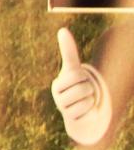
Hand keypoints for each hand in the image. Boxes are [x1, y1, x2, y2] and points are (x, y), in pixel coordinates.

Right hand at [52, 27, 113, 146]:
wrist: (78, 109)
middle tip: (85, 91)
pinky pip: (89, 112)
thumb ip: (68, 50)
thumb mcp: (74, 68)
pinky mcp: (72, 120)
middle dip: (90, 88)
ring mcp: (64, 109)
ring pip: (88, 100)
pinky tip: (86, 110)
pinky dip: (91, 110)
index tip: (80, 79)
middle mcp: (57, 97)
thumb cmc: (76, 84)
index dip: (84, 76)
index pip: (76, 75)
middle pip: (84, 88)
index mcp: (57, 84)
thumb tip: (62, 29)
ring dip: (92, 99)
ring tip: (86, 100)